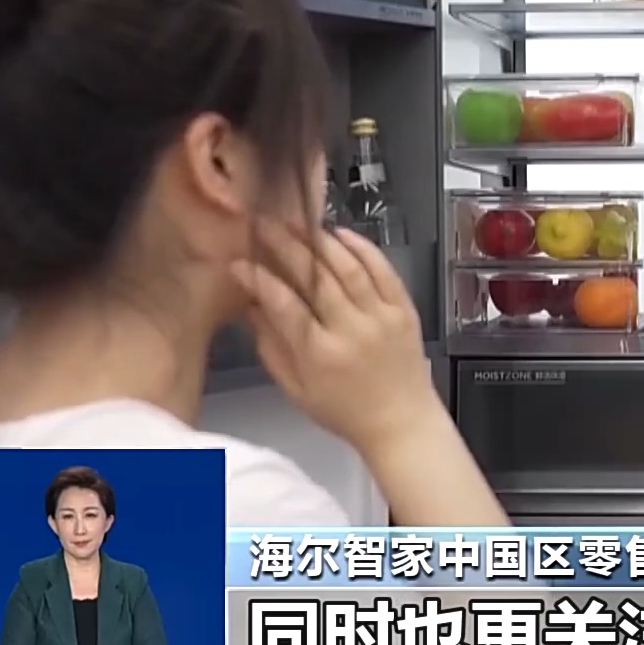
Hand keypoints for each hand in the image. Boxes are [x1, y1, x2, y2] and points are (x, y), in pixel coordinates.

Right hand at [233, 223, 441, 451]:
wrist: (401, 422)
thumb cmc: (343, 410)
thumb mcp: (296, 389)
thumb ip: (271, 347)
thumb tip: (251, 306)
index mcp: (320, 354)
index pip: (284, 304)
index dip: (258, 279)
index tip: (239, 263)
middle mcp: (352, 329)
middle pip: (315, 277)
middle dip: (285, 246)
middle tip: (265, 225)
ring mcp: (382, 316)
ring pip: (348, 267)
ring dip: (320, 241)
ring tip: (298, 222)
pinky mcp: (404, 309)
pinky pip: (384, 270)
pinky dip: (363, 248)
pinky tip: (342, 233)